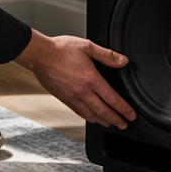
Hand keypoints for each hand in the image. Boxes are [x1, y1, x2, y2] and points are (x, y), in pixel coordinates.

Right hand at [13, 30, 136, 128]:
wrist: (39, 55)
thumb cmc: (60, 49)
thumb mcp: (87, 46)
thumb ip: (107, 55)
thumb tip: (123, 61)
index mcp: (91, 78)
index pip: (112, 98)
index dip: (124, 108)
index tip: (131, 114)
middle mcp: (82, 91)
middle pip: (103, 110)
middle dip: (116, 119)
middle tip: (124, 125)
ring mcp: (72, 96)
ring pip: (91, 114)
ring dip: (103, 121)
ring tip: (110, 124)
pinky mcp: (63, 98)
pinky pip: (78, 111)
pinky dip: (88, 117)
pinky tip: (91, 117)